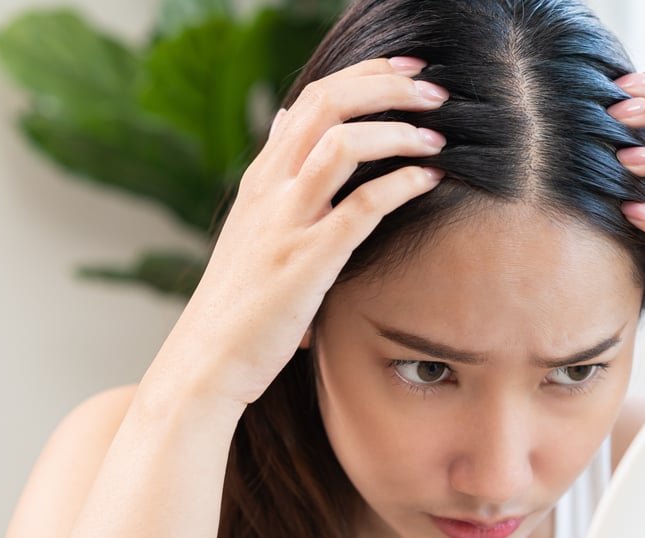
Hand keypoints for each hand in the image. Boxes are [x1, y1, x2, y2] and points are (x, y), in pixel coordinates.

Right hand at [145, 57, 449, 408]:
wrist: (207, 359)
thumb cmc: (240, 299)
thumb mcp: (251, 222)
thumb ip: (275, 172)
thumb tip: (283, 118)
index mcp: (262, 176)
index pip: (313, 98)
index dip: (365, 75)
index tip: (409, 71)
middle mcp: (271, 188)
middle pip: (328, 103)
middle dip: (387, 86)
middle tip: (435, 90)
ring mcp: (287, 221)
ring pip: (342, 143)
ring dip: (397, 130)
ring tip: (437, 138)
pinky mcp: (308, 260)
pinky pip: (360, 206)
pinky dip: (400, 184)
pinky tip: (429, 180)